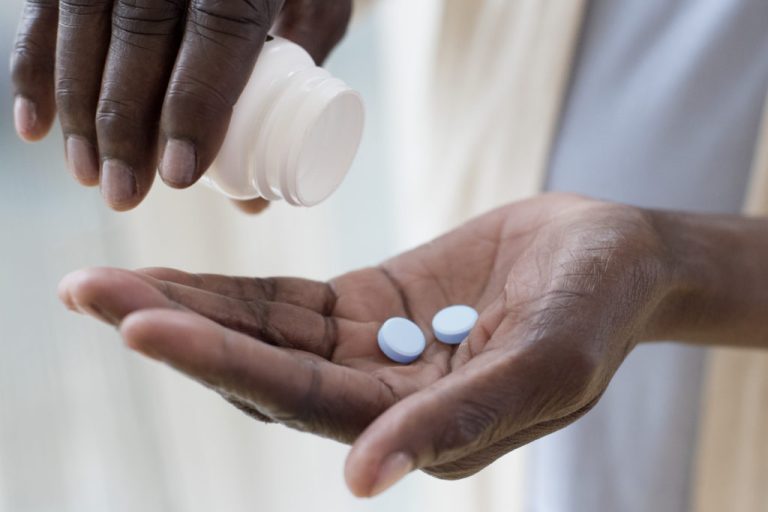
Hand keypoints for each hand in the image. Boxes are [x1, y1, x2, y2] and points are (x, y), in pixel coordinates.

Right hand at [10, 0, 351, 210]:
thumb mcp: (316, 15)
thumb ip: (296, 92)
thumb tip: (252, 203)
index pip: (221, 31)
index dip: (195, 105)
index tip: (178, 174)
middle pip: (142, 33)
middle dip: (124, 124)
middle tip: (124, 193)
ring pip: (85, 19)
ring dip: (77, 106)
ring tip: (87, 173)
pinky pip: (45, 5)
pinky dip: (34, 65)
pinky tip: (36, 124)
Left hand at [58, 194, 674, 495]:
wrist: (613, 256)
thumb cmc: (598, 310)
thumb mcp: (545, 366)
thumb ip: (458, 419)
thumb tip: (364, 479)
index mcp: (418, 426)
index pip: (299, 400)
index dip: (221, 362)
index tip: (141, 326)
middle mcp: (379, 396)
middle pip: (259, 368)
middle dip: (176, 331)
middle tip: (87, 294)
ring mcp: (369, 349)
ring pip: (261, 335)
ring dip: (188, 308)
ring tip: (105, 282)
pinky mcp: (370, 305)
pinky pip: (288, 304)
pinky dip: (232, 292)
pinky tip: (178, 279)